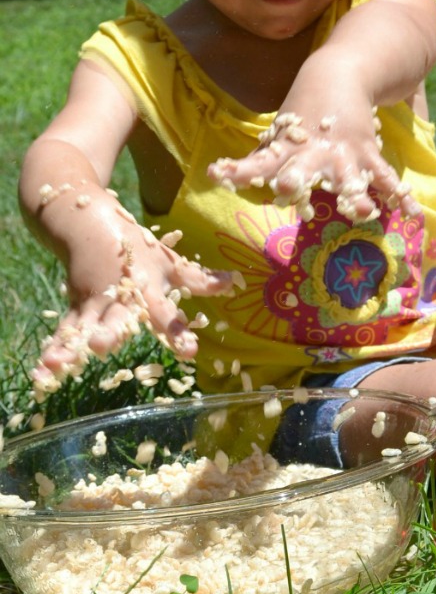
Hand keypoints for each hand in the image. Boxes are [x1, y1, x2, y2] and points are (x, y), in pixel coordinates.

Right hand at [30, 186, 240, 398]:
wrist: (86, 219)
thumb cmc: (134, 246)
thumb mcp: (168, 262)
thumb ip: (199, 278)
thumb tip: (235, 283)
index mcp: (148, 286)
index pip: (166, 312)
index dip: (178, 330)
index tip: (190, 351)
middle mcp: (121, 296)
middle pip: (118, 317)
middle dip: (112, 331)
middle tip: (105, 345)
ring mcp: (94, 299)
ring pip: (84, 326)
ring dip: (74, 346)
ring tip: (60, 366)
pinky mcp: (73, 303)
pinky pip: (63, 331)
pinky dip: (53, 352)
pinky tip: (43, 374)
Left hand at [208, 72, 420, 223]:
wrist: (338, 76)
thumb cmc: (301, 116)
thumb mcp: (278, 134)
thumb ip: (261, 158)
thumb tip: (220, 176)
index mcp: (284, 151)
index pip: (256, 164)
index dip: (237, 171)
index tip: (218, 174)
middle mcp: (311, 156)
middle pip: (301, 172)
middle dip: (295, 181)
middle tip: (289, 188)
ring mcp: (342, 155)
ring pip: (348, 180)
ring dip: (355, 196)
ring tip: (365, 212)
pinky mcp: (367, 153)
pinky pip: (385, 179)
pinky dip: (401, 196)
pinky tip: (414, 215)